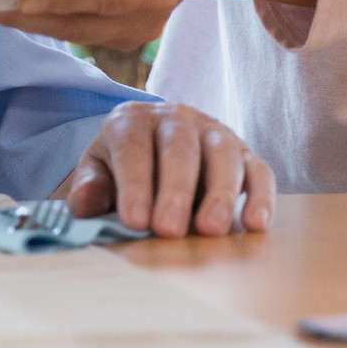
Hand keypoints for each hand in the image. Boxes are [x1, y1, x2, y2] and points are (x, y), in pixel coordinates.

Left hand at [0, 0, 207, 48]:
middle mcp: (143, 22)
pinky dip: (43, 22)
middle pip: (80, 25)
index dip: (64, 1)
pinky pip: (75, 31)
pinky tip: (12, 11)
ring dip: (29, 25)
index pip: (104, 0)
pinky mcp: (115, 37)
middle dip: (31, 18)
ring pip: (73, 33)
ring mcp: (129, 35)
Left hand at [55, 101, 273, 235]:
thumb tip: (85, 203)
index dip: (134, 184)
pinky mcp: (243, 153)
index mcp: (132, 120)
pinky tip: (256, 224)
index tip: (134, 220)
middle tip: (168, 229)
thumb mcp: (96, 174)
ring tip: (210, 229)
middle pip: (179, 148)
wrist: (152, 154)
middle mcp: (176, 118)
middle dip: (174, 190)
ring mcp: (213, 132)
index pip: (133, 147)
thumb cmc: (120, 170)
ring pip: (222, 154)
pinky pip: (258, 169)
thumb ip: (88, 188)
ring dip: (219, 193)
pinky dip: (261, 195)